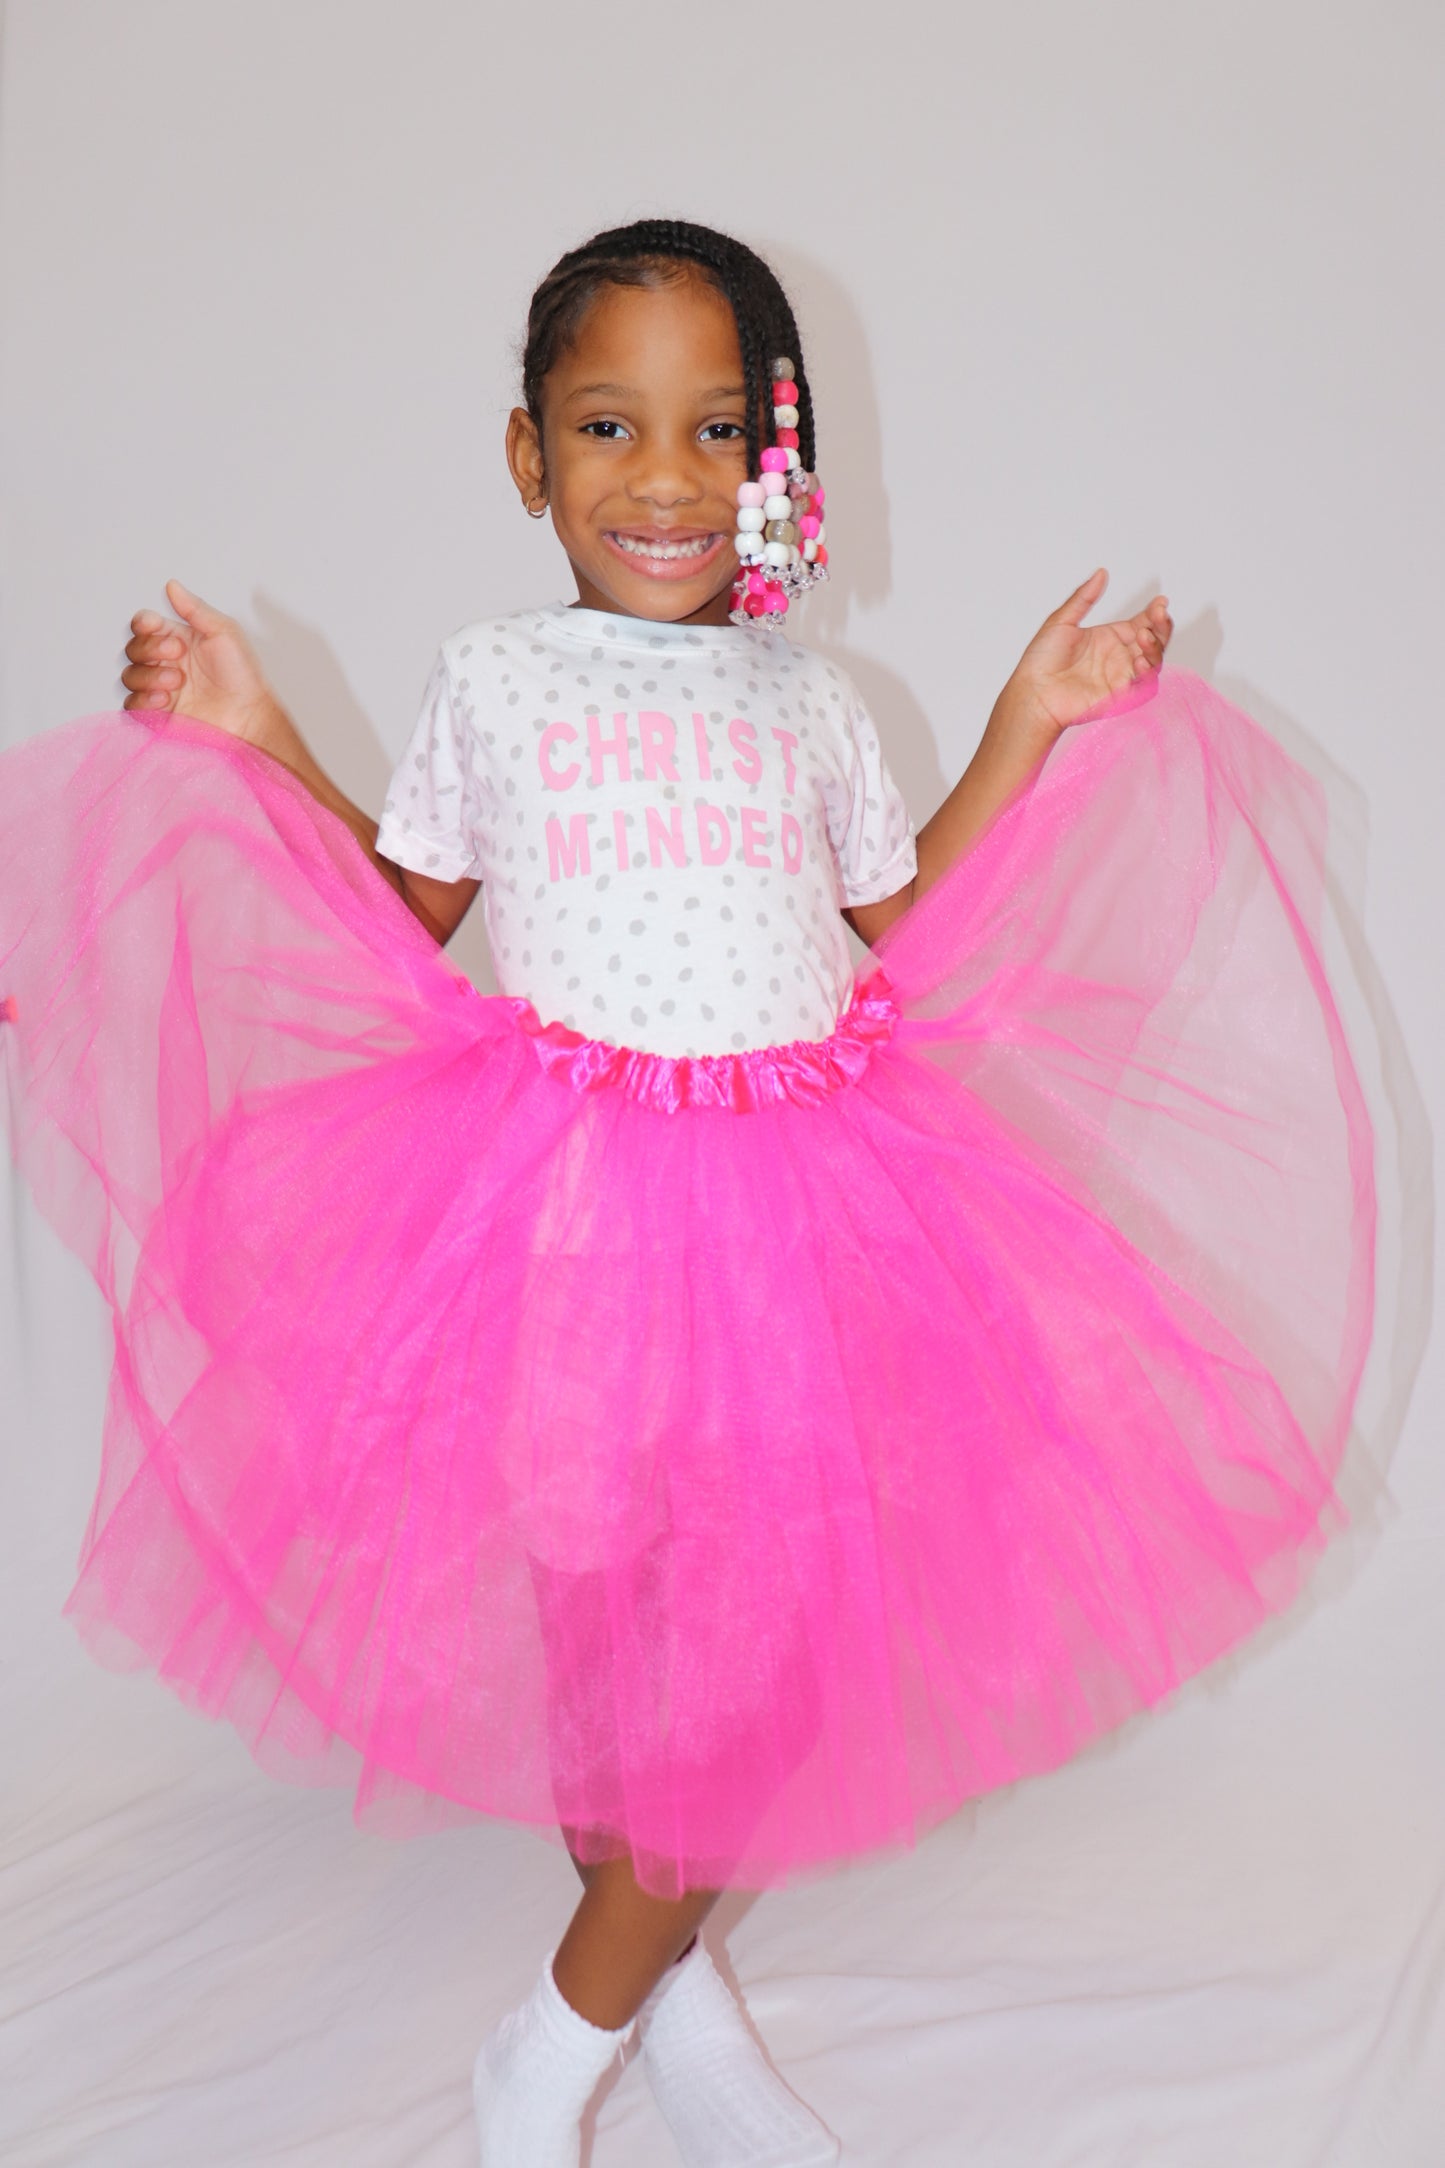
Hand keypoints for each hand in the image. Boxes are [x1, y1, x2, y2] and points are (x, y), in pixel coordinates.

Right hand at [121, 580, 279, 744]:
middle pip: (133, 649)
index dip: (143, 624)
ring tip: (177, 682)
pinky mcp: (158, 715)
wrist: (250, 716)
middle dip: (149, 649)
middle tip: (178, 655)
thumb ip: (195, 609)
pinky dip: (143, 700)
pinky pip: (132, 705)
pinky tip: (165, 700)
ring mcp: (161, 689)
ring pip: (130, 676)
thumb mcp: (224, 632)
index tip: (156, 625)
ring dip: (148, 675)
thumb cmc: (243, 676)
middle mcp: (166, 663)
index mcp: (178, 640)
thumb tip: (172, 585)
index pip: (144, 626)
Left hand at [1001, 569, 1172, 742]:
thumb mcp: (1061, 621)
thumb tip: (1101, 573)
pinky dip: (1146, 672)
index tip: (1160, 601)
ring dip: (1155, 647)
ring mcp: (1120, 676)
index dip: (1155, 613)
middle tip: (1159, 614)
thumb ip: (1084, 597)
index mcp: (1109, 638)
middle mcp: (1118, 656)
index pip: (1142, 622)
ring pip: (1153, 661)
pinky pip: (1143, 685)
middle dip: (1162, 626)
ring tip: (1144, 634)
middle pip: (1154, 640)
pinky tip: (1137, 660)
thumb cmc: (1040, 662)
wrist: (1032, 692)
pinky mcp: (1119, 695)